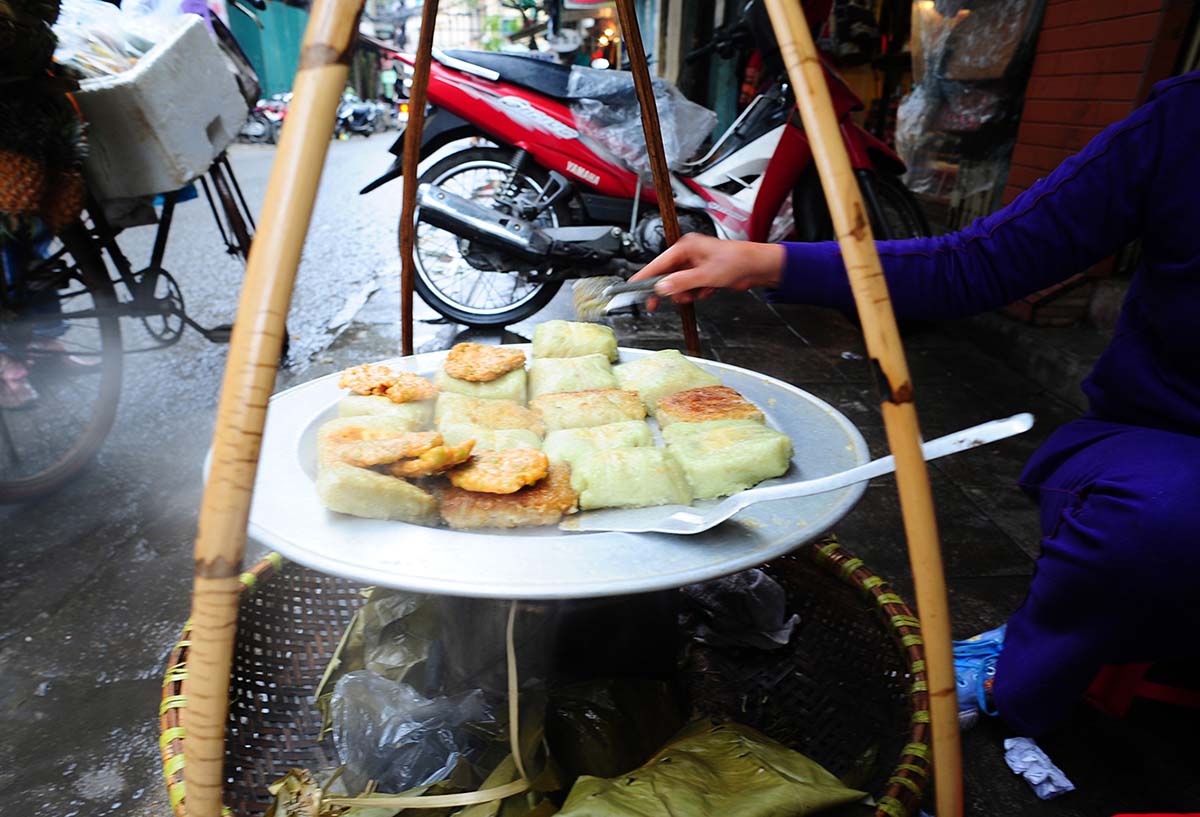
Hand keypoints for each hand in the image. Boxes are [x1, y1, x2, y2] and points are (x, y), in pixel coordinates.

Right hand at [630, 234, 784, 310]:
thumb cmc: (736, 261)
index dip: (644, 277)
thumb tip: (662, 288)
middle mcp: (688, 254)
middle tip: (658, 304)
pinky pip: (690, 287)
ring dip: (686, 293)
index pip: (657, 263)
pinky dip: (697, 292)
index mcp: (685, 247)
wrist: (757, 266)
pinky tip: (708, 290)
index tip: (632, 288)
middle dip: (670, 290)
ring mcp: (695, 264)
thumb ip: (681, 282)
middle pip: (666, 275)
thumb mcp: (705, 275)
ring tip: (698, 293)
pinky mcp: (702, 273)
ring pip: (679, 284)